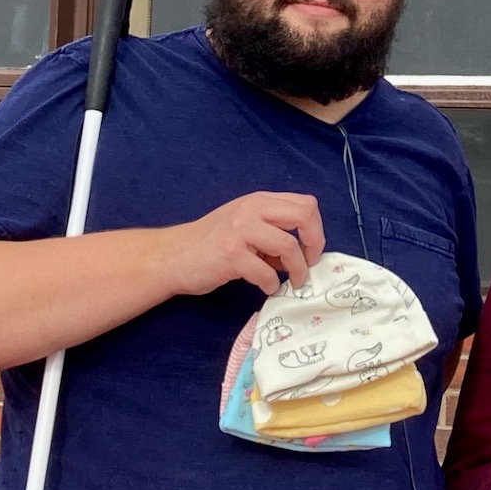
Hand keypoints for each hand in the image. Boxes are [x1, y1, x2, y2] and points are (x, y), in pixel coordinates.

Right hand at [165, 192, 324, 296]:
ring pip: (288, 245)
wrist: (173, 256)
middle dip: (314, 245)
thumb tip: (304, 254)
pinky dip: (272, 284)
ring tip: (292, 283)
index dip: (317, 229)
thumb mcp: (246, 227)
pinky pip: (266, 272)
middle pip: (304, 216)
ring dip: (297, 270)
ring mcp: (240, 230)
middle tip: (308, 265)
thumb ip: (273, 232)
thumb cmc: (212, 244)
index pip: (306, 204)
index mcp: (259, 201)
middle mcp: (252, 209)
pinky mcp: (230, 254)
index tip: (310, 251)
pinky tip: (267, 288)